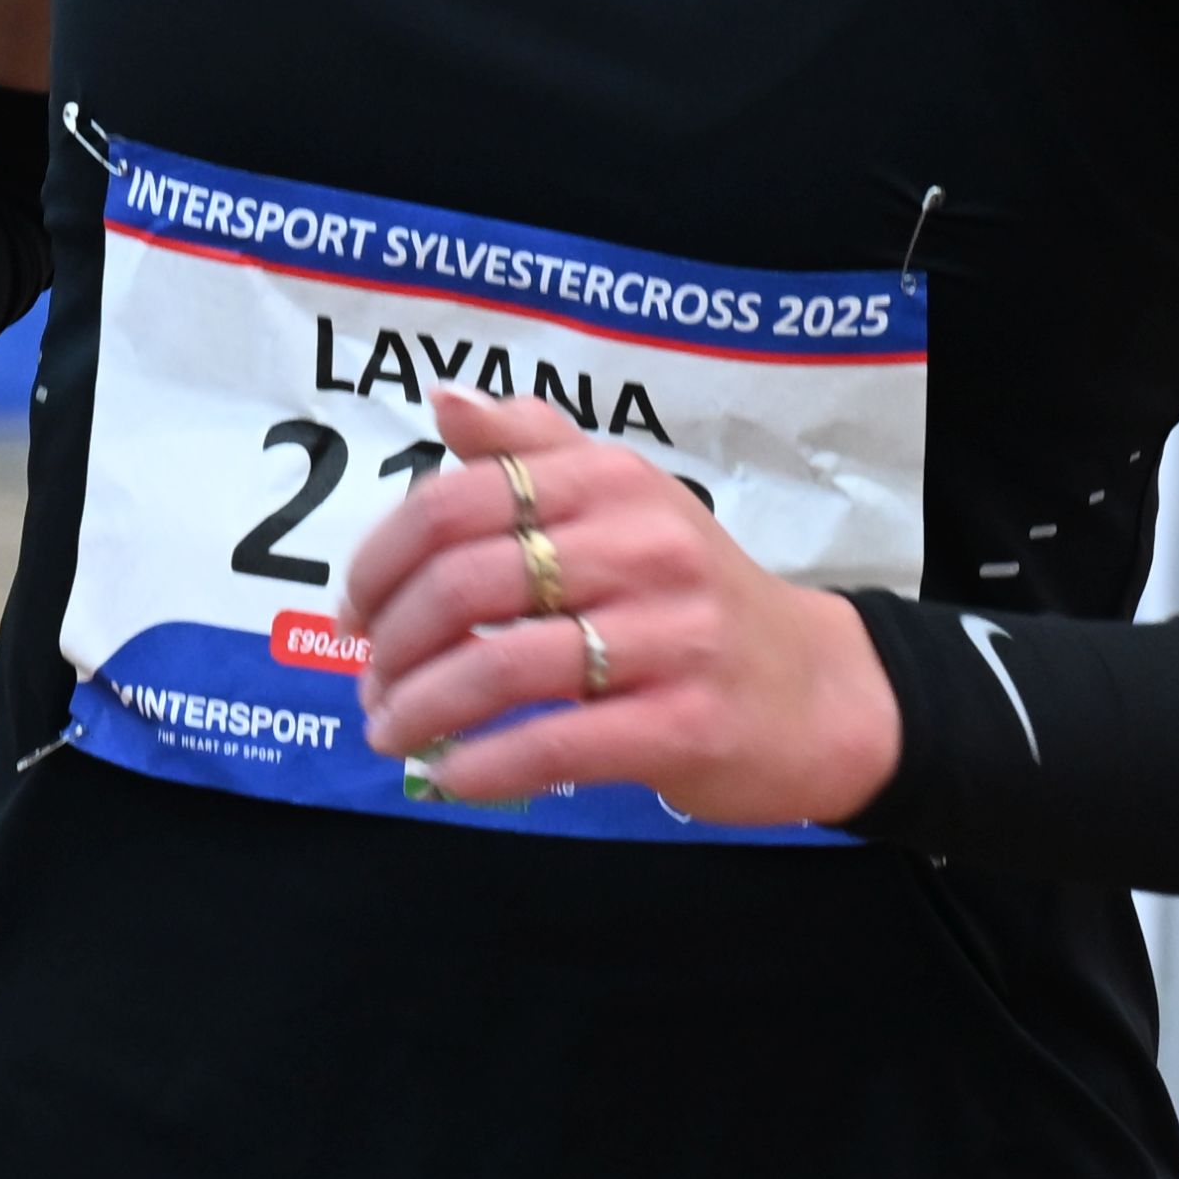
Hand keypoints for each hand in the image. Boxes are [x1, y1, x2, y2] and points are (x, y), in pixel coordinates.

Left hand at [337, 384, 905, 829]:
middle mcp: (643, 545)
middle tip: (369, 682)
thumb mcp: (628, 501)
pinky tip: (448, 777)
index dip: (382, 558)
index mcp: (613, 481)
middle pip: (468, 582)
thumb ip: (533, 449)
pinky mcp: (685, 723)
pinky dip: (481, 766)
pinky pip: (555, 744)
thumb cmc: (696, 595)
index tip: (356, 609)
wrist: (821, 693)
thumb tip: (445, 401)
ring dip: (420, 709)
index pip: (459, 500)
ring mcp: (670, 636)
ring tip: (389, 734)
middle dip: (393, 642)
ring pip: (502, 667)